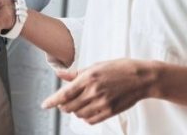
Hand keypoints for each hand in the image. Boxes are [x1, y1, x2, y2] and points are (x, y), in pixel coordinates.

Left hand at [42, 59, 158, 125]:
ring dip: (75, 111)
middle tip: (64, 102)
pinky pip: (91, 120)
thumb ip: (76, 73)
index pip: (64, 94)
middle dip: (63, 106)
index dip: (52, 101)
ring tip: (79, 103)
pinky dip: (86, 117)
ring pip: (79, 114)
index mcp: (88, 78)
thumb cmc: (118, 68)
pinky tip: (88, 110)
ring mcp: (102, 103)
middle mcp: (94, 92)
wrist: (141, 78)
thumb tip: (59, 74)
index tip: (44, 105)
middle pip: (69, 107)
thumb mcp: (96, 66)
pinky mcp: (110, 111)